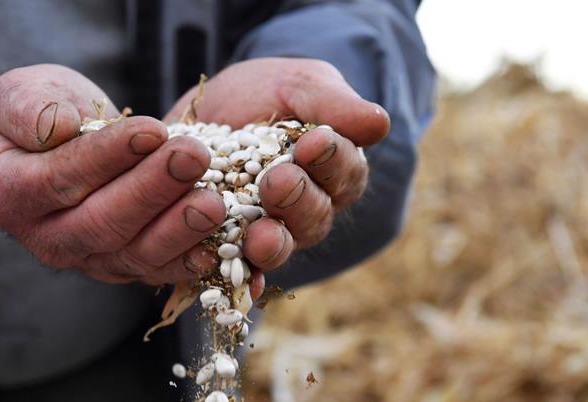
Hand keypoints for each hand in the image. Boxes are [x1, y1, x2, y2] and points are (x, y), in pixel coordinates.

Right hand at [0, 64, 225, 285]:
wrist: (51, 146)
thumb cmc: (37, 114)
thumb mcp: (19, 95)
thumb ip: (29, 108)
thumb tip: (60, 127)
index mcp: (9, 195)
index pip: (60, 179)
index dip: (107, 156)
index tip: (152, 130)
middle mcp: (46, 238)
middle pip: (103, 222)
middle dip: (153, 189)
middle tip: (194, 157)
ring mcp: (88, 259)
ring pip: (135, 253)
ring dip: (178, 229)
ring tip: (214, 201)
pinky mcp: (124, 266)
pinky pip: (158, 268)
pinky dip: (190, 260)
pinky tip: (221, 243)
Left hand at [166, 58, 390, 271]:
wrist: (208, 108)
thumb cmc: (264, 92)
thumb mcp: (298, 85)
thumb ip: (332, 103)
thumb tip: (379, 123)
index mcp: (333, 169)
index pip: (343, 172)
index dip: (331, 159)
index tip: (315, 140)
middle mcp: (306, 208)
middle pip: (314, 217)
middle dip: (298, 199)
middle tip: (279, 180)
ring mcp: (268, 230)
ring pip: (280, 246)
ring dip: (273, 244)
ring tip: (260, 235)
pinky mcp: (228, 244)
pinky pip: (238, 270)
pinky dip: (242, 280)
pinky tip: (241, 288)